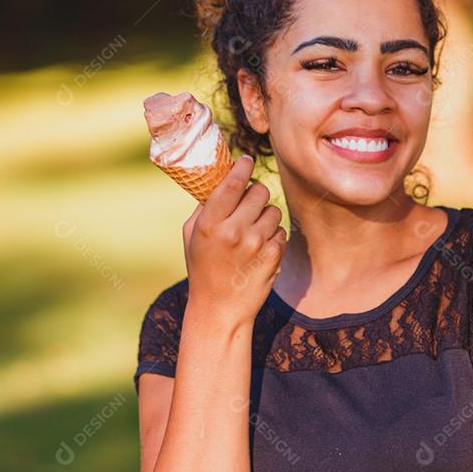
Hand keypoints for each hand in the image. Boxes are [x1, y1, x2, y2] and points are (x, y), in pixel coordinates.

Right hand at [181, 155, 286, 326]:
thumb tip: (223, 176)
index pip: (233, 182)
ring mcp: (256, 244)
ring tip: (252, 231)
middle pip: (259, 191)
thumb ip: (205, 206)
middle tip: (248, 204)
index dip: (243, 167)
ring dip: (265, 216)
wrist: (220, 309)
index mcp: (210, 223)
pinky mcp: (274, 256)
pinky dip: (272, 236)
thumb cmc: (203, 268)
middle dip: (255, 194)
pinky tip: (259, 249)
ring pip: (273, 210)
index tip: (246, 162)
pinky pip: (280, 230)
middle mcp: (233, 231)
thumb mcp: (192, 235)